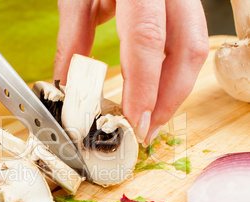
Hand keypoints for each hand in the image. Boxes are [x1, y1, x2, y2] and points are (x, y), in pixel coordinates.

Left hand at [53, 0, 208, 145]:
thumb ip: (74, 37)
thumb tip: (66, 82)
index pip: (148, 42)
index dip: (145, 87)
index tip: (136, 121)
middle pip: (188, 49)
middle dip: (170, 97)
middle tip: (148, 129)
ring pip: (196, 46)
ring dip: (177, 88)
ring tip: (155, 116)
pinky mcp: (182, 2)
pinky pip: (190, 39)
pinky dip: (175, 70)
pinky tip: (160, 89)